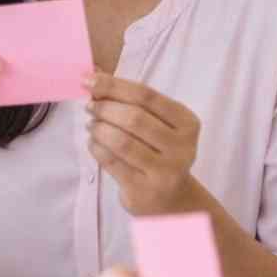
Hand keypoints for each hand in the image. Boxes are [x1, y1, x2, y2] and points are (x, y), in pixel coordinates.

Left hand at [86, 73, 199, 214]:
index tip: (89, 80)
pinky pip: (111, 162)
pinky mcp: (143, 190)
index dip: (114, 85)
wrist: (172, 201)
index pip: (146, 96)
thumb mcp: (157, 125)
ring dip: (99, 129)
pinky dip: (96, 148)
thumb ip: (131, 101)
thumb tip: (94, 75)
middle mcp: (181, 148)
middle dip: (105, 108)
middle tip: (89, 106)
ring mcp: (164, 172)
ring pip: (121, 141)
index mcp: (187, 124)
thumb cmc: (159, 153)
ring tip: (91, 125)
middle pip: (134, 118)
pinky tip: (94, 142)